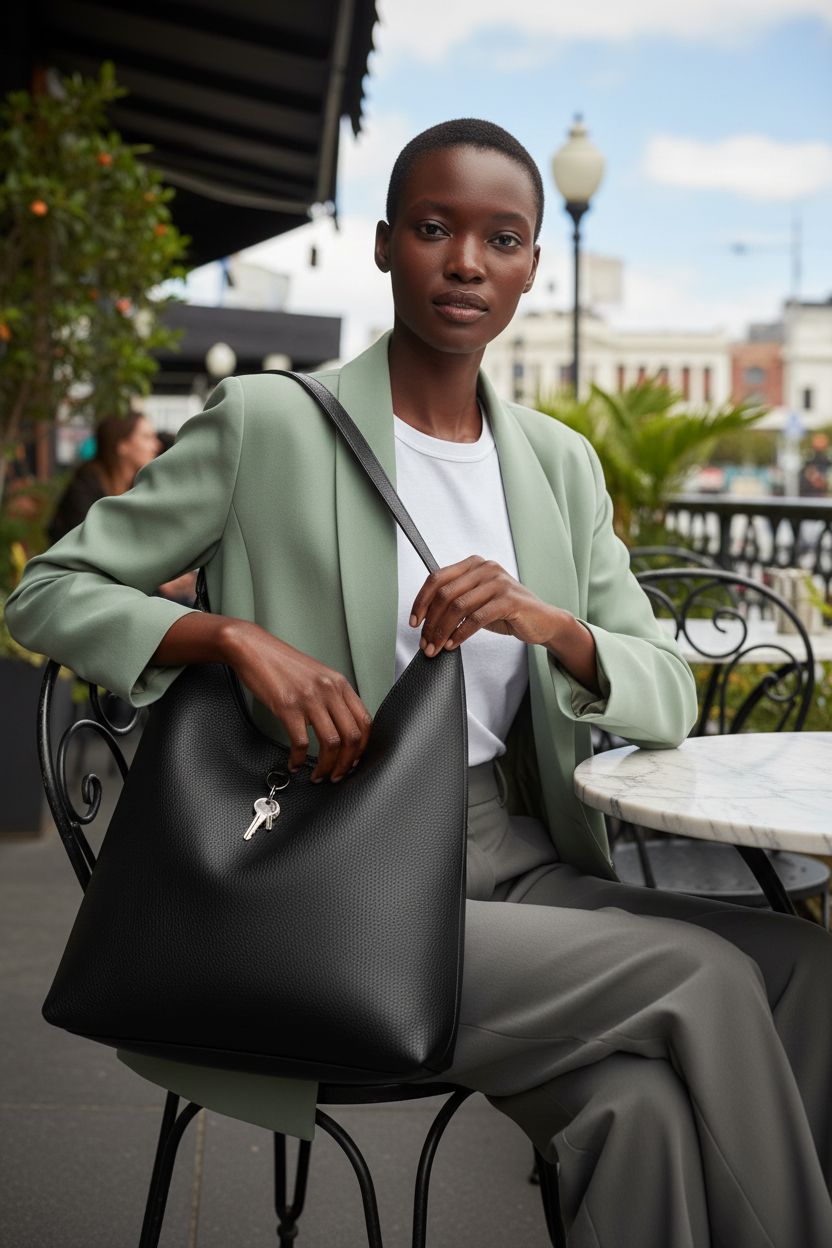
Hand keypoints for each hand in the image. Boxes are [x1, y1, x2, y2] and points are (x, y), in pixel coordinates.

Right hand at [153, 614, 372, 780]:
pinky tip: (295, 763)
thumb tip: (340, 727)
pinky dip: (299, 759)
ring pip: (331, 742)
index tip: (354, 760)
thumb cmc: (283, 664)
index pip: (364, 720)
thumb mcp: (317, 676)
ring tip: (319, 775)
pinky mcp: (287, 706)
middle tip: (338, 775)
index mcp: (339, 683)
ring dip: (326, 766)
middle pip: (352, 736)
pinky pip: (301, 742)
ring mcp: (309, 698)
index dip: (362, 747)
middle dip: (347, 763)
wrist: (254, 649)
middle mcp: (329, 690)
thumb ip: (332, 697)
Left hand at [409, 556, 601, 693]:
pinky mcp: (509, 600)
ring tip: (436, 647)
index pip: (437, 578)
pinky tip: (453, 644)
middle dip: (430, 621)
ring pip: (458, 607)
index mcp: (474, 564)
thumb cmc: (507, 612)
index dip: (421, 601)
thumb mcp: (476, 601)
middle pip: (445, 594)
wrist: (542, 621)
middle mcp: (485, 568)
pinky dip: (461, 634)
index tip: (414, 622)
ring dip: (442, 630)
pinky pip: (476, 618)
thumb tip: (424, 618)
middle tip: (424, 642)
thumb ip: (454, 600)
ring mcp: (499, 582)